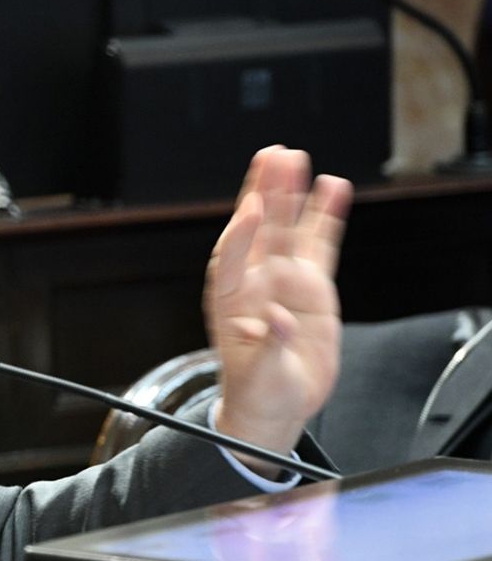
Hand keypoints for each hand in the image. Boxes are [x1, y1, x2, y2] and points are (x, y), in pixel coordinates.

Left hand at [205, 146, 351, 466]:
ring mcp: (283, 280)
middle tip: (272, 156)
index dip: (237, 236)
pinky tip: (332, 187)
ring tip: (295, 159)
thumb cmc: (258, 391)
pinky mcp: (310, 285)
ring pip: (287, 229)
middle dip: (264, 193)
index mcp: (228, 303)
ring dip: (291, 195)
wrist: (276, 404)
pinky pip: (319, 244)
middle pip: (257, 230)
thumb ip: (268, 347)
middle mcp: (254, 283)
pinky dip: (325, 216)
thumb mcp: (260, 376)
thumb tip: (277, 320)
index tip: (247, 210)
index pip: (229, 260)